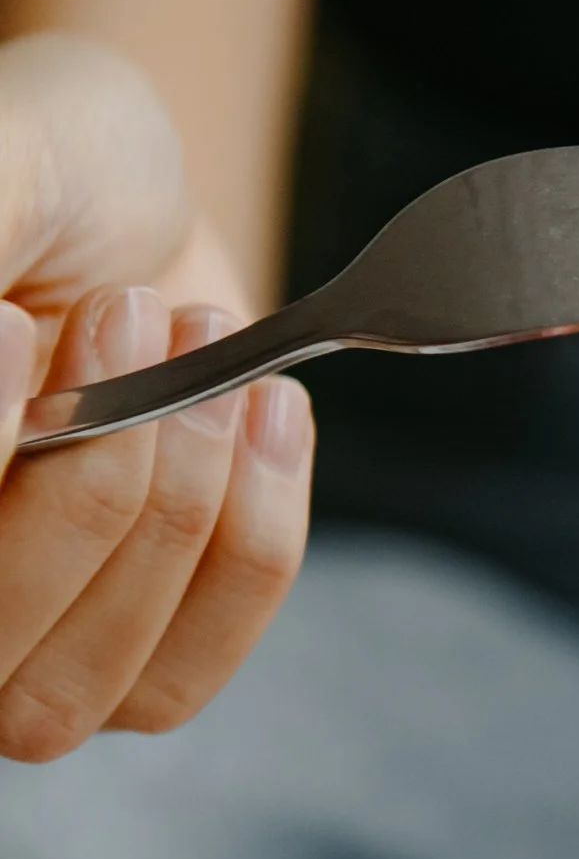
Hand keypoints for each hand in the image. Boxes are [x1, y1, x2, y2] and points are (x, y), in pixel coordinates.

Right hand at [0, 33, 312, 760]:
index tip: (14, 329)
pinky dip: (250, 542)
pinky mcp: (108, 663)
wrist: (133, 192)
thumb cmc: (40, 162)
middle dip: (87, 491)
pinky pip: (172, 682)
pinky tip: (271, 407)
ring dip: (173, 514)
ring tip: (209, 349)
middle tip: (135, 315)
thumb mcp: (4, 164)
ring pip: (64, 696)